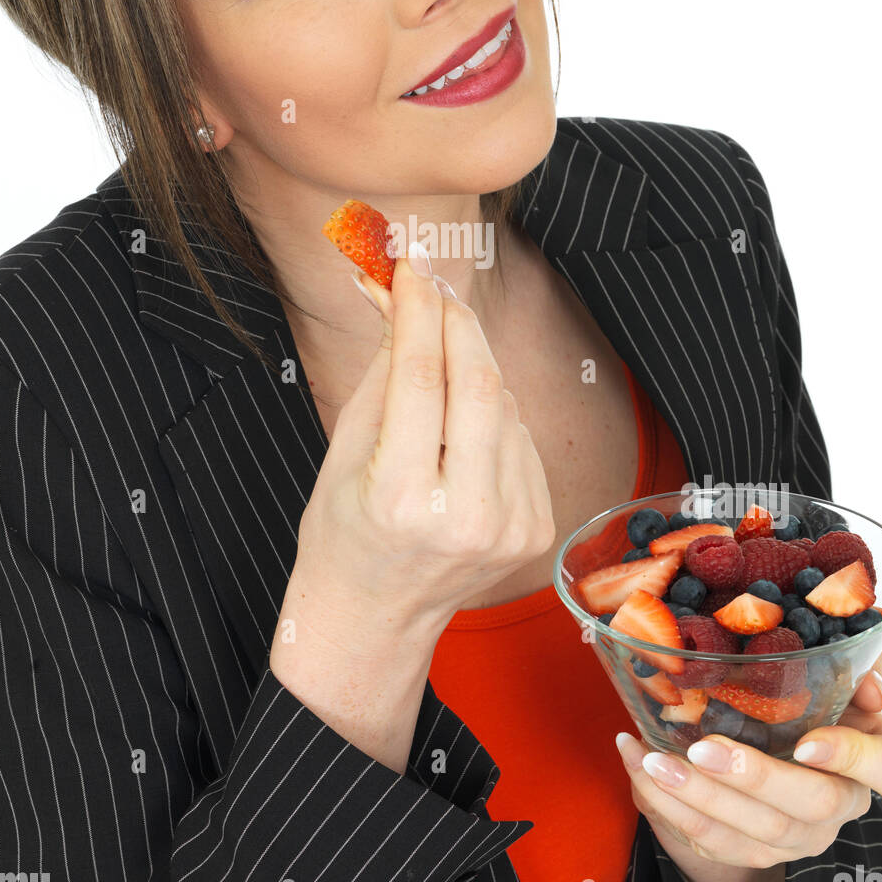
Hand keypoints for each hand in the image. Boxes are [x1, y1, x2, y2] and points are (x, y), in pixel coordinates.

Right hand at [276, 246, 555, 654]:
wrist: (374, 615)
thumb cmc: (345, 529)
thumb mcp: (345, 448)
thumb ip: (384, 367)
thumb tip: (398, 291)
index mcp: (401, 498)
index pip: (423, 376)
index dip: (419, 309)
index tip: (411, 265)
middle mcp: (464, 516)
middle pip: (481, 382)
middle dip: (458, 322)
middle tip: (434, 285)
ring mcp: (509, 527)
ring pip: (506, 405)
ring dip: (474, 370)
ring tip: (435, 380)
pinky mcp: (536, 528)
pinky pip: (521, 439)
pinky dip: (495, 418)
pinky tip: (462, 435)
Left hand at [616, 653, 881, 881]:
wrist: (778, 754)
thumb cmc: (808, 704)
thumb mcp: (834, 677)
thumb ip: (847, 663)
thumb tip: (863, 676)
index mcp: (878, 758)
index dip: (853, 759)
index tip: (808, 743)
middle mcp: (842, 804)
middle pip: (809, 805)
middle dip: (752, 778)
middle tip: (701, 748)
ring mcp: (799, 836)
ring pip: (754, 832)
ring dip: (697, 796)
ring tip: (652, 759)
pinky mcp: (754, 851)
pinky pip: (710, 840)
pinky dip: (667, 805)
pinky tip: (638, 765)